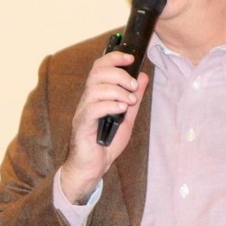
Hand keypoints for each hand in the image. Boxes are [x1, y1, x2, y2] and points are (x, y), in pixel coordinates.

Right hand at [60, 51, 149, 203]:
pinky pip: (93, 108)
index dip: (114, 58)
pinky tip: (121, 110)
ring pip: (95, 88)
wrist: (92, 167)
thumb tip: (143, 76)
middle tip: (133, 86)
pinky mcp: (82, 125)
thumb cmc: (105, 143)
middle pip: (97, 73)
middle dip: (119, 74)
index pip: (100, 66)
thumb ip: (134, 98)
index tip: (131, 58)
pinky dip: (110, 105)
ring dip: (117, 90)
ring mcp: (83, 111)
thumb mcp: (127, 117)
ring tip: (129, 102)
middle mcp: (87, 100)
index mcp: (97, 94)